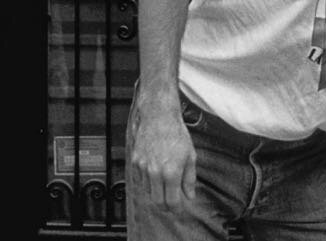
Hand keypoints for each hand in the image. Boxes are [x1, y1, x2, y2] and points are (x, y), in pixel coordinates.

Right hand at [127, 94, 197, 211]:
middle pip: (157, 202)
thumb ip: (189, 179)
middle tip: (171, 203)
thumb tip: (189, 196)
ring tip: (165, 183)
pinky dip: (147, 181)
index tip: (179, 208)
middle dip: (165, 206)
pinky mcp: (135, 161)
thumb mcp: (190, 156)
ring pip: (148, 192)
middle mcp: (155, 172)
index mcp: (171, 172)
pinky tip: (155, 172)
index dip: (176, 209)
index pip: (172, 202)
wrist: (158, 116)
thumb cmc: (177, 134)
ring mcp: (143, 167)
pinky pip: (140, 180)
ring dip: (156, 192)